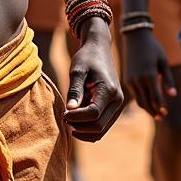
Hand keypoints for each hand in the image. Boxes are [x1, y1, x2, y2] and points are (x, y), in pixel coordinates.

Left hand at [63, 19, 124, 142]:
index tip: (63, 114)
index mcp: (109, 90)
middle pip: (99, 126)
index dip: (76, 118)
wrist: (99, 49)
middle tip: (64, 120)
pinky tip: (75, 121)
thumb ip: (74, 90)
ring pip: (101, 130)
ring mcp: (117, 106)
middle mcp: (117, 100)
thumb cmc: (86, 58)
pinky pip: (102, 125)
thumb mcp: (77, 70)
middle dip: (80, 127)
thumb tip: (70, 110)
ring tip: (68, 122)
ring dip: (84, 131)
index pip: (93, 114)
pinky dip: (89, 128)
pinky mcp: (113, 108)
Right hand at [125, 28, 176, 119]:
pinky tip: (148, 101)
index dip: (161, 107)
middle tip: (162, 117)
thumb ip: (168, 79)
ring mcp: (130, 80)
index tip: (166, 113)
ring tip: (156, 113)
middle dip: (154, 111)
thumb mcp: (163, 61)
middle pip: (146, 103)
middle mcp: (138, 80)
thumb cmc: (153, 48)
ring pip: (139, 100)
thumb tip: (172, 95)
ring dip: (147, 108)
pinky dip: (142, 100)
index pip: (155, 98)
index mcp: (149, 75)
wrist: (135, 38)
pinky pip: (135, 94)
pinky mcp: (126, 79)